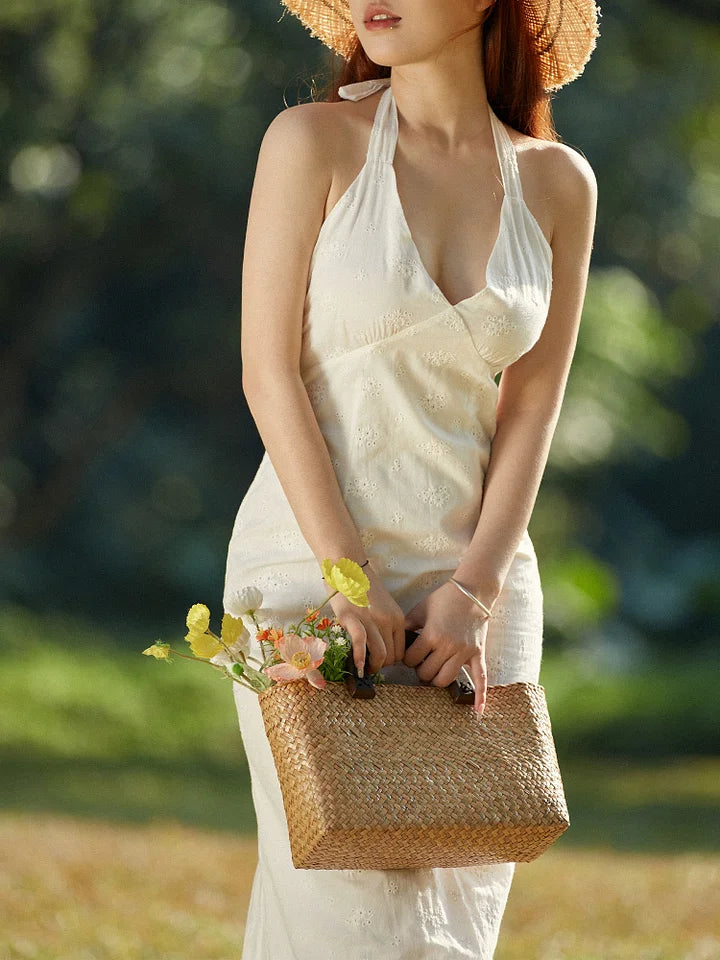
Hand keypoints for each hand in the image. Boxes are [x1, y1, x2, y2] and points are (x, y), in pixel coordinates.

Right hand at [327, 563, 405, 676]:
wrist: (348, 567)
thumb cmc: (363, 586)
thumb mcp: (383, 606)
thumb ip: (386, 624)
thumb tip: (383, 647)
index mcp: (397, 617)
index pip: (401, 651)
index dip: (390, 661)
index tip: (380, 662)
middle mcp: (388, 620)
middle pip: (391, 656)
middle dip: (381, 665)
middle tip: (371, 667)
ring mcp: (371, 619)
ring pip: (380, 654)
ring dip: (373, 667)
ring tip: (365, 670)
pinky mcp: (352, 618)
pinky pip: (360, 644)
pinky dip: (359, 659)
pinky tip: (357, 667)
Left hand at [403, 580, 489, 714]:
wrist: (472, 591)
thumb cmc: (444, 598)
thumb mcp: (419, 609)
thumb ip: (405, 626)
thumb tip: (392, 639)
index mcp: (432, 635)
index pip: (411, 660)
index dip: (406, 659)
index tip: (409, 653)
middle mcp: (448, 646)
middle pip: (427, 673)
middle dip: (420, 670)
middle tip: (420, 662)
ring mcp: (464, 652)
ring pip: (446, 680)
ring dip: (436, 679)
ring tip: (434, 670)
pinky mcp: (477, 654)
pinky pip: (481, 678)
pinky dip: (480, 696)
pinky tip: (477, 711)